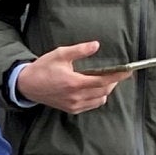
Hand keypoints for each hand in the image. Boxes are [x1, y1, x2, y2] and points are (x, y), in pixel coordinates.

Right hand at [14, 42, 131, 114]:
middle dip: (113, 82)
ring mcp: (74, 105)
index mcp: (74, 82)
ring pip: (99, 100)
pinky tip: (94, 89)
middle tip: (117, 73)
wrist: (27, 85)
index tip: (128, 71)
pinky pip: (91, 105)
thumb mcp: (61, 54)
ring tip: (104, 80)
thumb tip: (96, 45)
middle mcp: (76, 96)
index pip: (103, 81)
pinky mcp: (71, 109)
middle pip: (104, 91)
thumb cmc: (43, 68)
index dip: (118, 76)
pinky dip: (97, 97)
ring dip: (105, 90)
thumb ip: (80, 50)